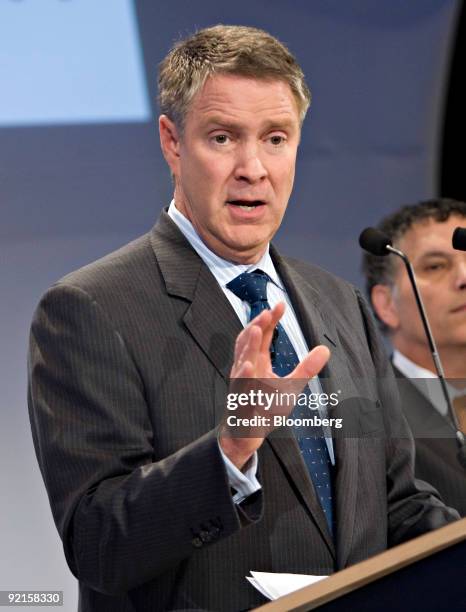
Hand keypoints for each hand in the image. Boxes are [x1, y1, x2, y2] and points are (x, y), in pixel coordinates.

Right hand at [219, 303, 329, 468]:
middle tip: (268, 311)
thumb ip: (306, 368)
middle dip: (257, 326)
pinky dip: (244, 377)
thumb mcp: (291, 386)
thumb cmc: (264, 408)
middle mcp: (246, 370)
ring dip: (248, 346)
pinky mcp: (240, 403)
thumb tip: (325, 349)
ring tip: (256, 329)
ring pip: (242, 362)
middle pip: (249, 343)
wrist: (244, 434)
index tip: (280, 305)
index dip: (269, 320)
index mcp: (257, 362)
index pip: (262, 336)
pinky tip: (250, 366)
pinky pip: (241, 389)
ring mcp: (241, 386)